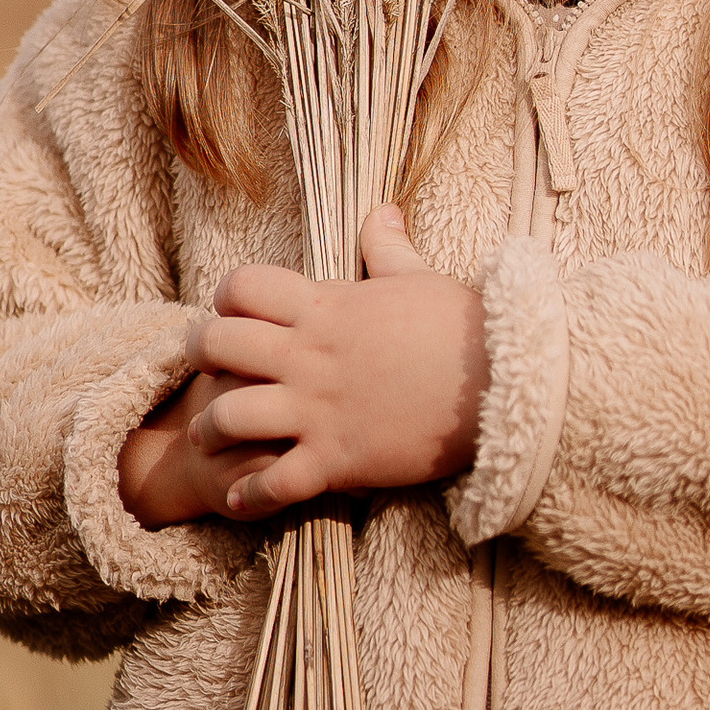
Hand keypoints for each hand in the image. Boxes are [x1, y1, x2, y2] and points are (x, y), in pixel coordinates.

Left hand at [127, 207, 488, 524]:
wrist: (507, 381)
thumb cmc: (465, 327)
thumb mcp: (420, 279)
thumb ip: (389, 248)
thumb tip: (383, 211)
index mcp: (326, 307)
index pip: (243, 287)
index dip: (228, 299)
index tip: (234, 313)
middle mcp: (310, 356)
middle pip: (219, 344)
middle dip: (202, 355)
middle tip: (207, 368)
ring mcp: (319, 409)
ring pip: (230, 416)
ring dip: (213, 427)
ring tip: (213, 434)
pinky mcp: (338, 459)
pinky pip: (273, 484)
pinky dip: (247, 496)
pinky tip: (238, 498)